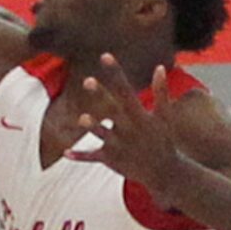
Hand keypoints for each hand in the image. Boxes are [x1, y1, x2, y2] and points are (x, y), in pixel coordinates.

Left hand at [67, 55, 182, 204]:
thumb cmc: (163, 141)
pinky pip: (93, 158)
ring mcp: (119, 145)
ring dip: (93, 127)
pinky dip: (80, 156)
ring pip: (102, 134)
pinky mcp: (111, 160)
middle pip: (111, 108)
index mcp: (139, 115)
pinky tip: (65, 152)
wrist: (164, 172)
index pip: (125, 89)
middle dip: (100, 95)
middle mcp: (128, 129)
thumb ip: (161, 93)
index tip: (105, 56)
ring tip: (83, 118)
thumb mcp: (165, 117)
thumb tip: (160, 68)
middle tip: (87, 80)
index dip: (115, 72)